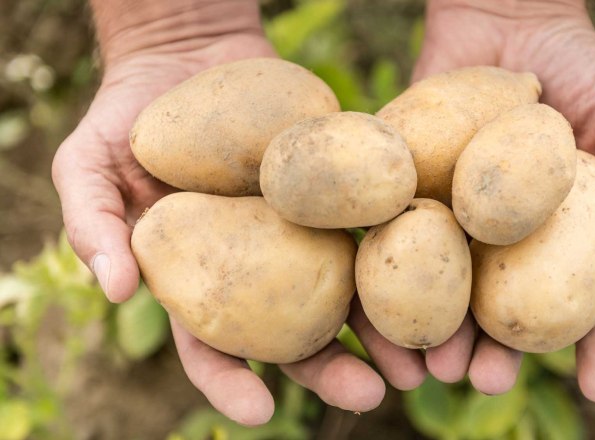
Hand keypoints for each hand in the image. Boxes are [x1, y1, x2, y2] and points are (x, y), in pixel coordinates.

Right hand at [51, 27, 386, 423]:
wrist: (188, 54)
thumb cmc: (128, 116)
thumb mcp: (87, 164)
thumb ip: (94, 225)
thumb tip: (117, 290)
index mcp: (201, 278)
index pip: (213, 345)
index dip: (232, 380)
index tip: (258, 410)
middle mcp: (258, 266)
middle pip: (297, 332)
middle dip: (334, 368)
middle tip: (372, 393)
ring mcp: (301, 230)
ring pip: (347, 290)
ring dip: (385, 328)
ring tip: (420, 358)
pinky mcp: (334, 191)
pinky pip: (370, 221)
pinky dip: (401, 249)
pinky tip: (433, 271)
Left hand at [412, 0, 594, 401]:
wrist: (505, 17)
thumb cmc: (579, 66)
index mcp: (567, 238)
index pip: (590, 304)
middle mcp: (509, 242)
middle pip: (505, 313)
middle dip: (498, 354)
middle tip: (485, 379)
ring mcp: (457, 221)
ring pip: (447, 291)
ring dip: (438, 333)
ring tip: (433, 363)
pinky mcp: (410, 192)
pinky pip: (396, 239)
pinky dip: (385, 276)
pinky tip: (375, 310)